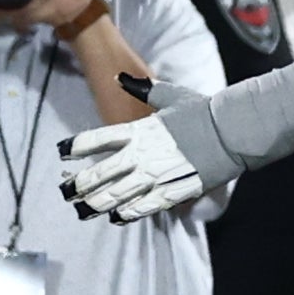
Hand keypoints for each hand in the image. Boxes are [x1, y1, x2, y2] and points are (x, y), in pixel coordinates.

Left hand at [59, 95, 220, 222]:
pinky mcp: (174, 191)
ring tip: (82, 210)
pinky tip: (116, 217)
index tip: (60, 152)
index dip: (73, 146)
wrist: (233, 131)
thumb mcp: (171, 95)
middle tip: (64, 191)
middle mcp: (141, 155)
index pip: (95, 139)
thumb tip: (120, 77)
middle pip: (99, 173)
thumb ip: (143, 88)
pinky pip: (143, 207)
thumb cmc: (204, 111)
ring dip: (96, 204)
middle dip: (77, 184)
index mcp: (138, 130)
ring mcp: (156, 175)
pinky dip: (127, 213)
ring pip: (116, 195)